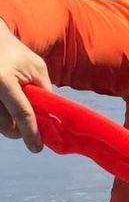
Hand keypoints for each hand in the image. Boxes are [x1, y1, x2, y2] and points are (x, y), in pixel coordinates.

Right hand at [0, 20, 51, 151]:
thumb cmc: (16, 53)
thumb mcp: (37, 68)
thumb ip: (44, 92)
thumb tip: (51, 117)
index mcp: (4, 81)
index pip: (22, 114)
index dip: (31, 133)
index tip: (38, 148)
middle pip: (7, 126)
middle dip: (21, 132)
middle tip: (34, 129)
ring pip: (0, 125)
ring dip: (12, 125)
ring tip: (21, 112)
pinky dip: (4, 118)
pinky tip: (9, 109)